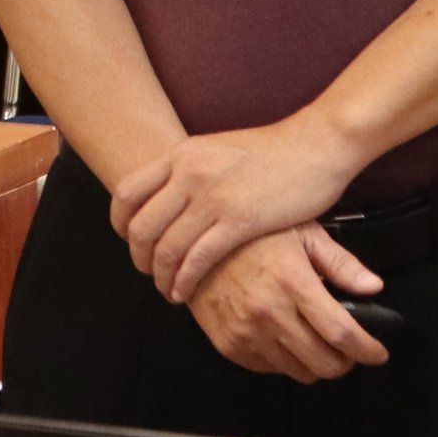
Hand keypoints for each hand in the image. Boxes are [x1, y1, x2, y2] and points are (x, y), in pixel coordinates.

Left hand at [111, 115, 361, 304]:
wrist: (317, 144)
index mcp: (182, 154)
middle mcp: (189, 173)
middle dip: (139, 256)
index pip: (126, 192)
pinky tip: (186, 291)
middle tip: (148, 271)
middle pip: (140, 226)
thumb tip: (170, 192)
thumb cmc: (274, 151)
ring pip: (165, 248)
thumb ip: (191, 168)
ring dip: (161, 275)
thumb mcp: (218, 149)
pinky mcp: (239, 220)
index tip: (129, 239)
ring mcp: (212, 197)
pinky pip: (197, 259)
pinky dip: (185, 281)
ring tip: (168, 288)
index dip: (120, 223)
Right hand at [187, 227, 390, 382]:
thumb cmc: (251, 234)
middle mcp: (270, 312)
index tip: (378, 353)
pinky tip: (284, 338)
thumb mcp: (302, 233)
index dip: (368, 350)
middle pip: (324, 363)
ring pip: (299, 372)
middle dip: (345, 362)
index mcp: (293, 282)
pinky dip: (284, 360)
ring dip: (315, 363)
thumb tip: (374, 287)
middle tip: (347, 349)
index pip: (342, 333)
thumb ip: (340, 263)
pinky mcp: (229, 343)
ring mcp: (247, 332)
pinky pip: (269, 369)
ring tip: (314, 342)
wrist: (192, 241)